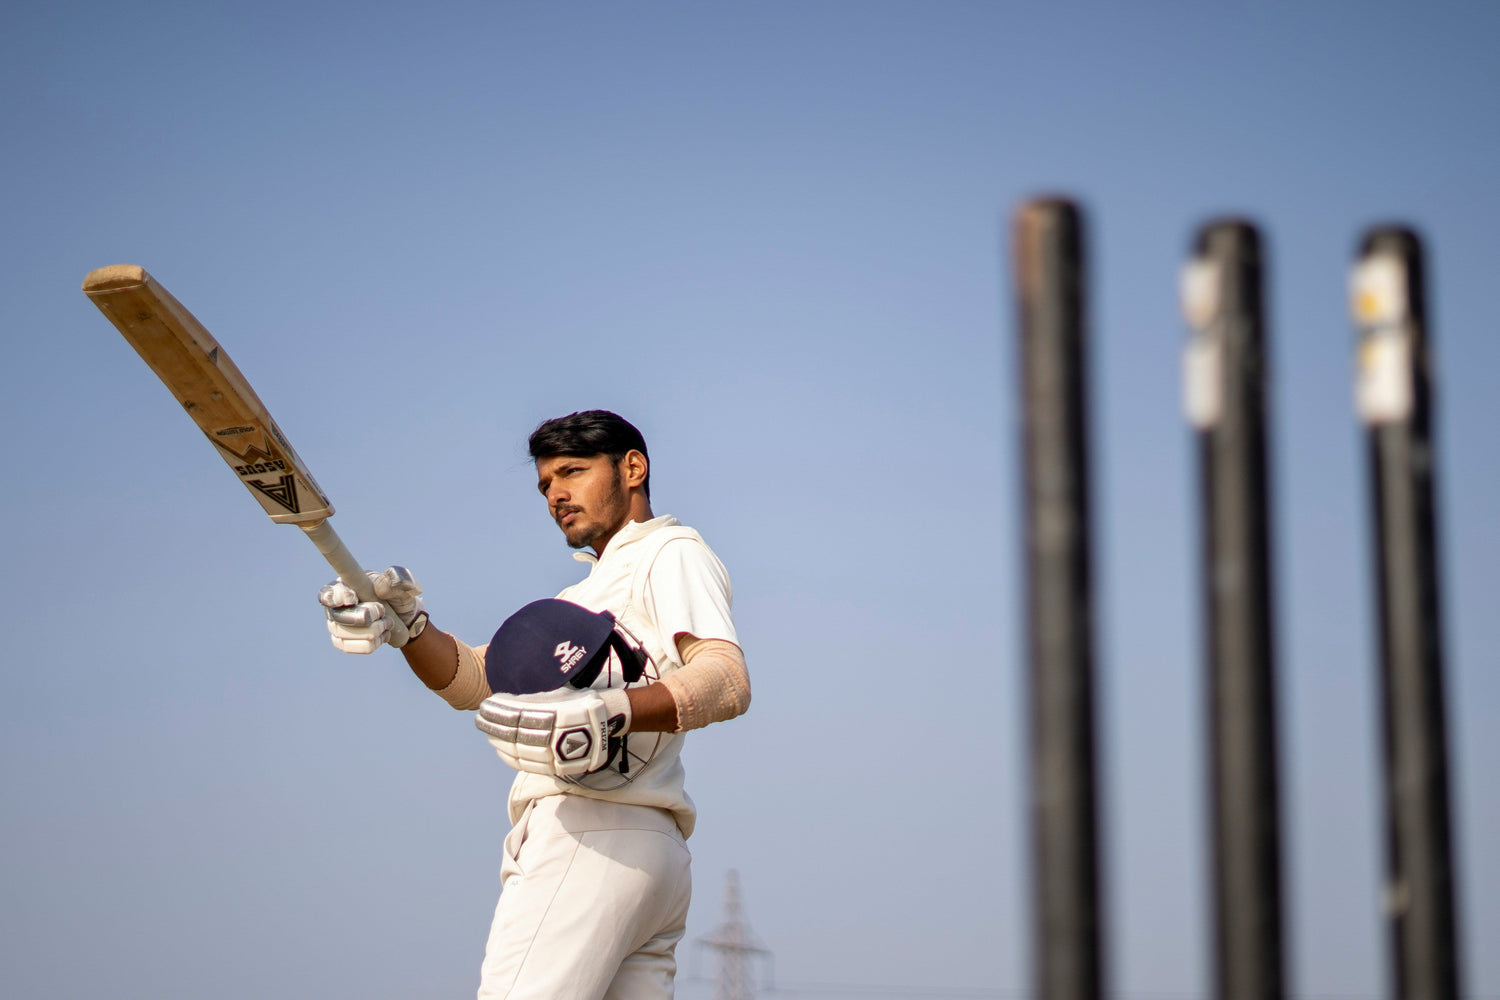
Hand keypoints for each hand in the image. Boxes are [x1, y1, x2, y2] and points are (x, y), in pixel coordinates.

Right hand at [318, 566, 426, 653]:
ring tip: (387, 623)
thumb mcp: (402, 586)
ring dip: (372, 631)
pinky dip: (371, 643)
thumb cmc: (399, 598)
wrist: (405, 619)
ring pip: (344, 635)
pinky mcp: (343, 642)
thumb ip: (395, 581)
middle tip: (382, 612)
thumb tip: (381, 586)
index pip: (327, 593)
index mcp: (345, 586)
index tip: (354, 599)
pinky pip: (350, 648)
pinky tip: (382, 635)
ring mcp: (336, 626)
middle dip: (364, 617)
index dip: (337, 598)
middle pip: (338, 617)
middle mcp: (335, 607)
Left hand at [476, 687, 630, 776]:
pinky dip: (512, 759)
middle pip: (515, 735)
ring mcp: (556, 755)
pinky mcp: (558, 766)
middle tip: (480, 720)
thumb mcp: (560, 693)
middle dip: (494, 727)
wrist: (609, 722)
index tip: (484, 707)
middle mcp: (554, 737)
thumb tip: (506, 701)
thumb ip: (535, 699)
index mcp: (554, 716)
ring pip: (519, 752)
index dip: (498, 713)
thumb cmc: (582, 702)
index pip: (517, 716)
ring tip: (489, 734)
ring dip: (500, 743)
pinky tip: (502, 751)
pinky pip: (529, 765)